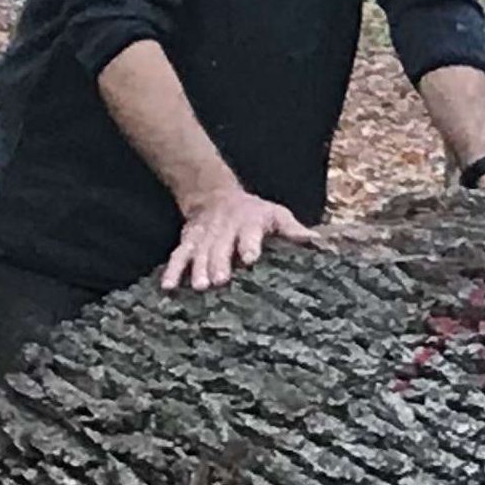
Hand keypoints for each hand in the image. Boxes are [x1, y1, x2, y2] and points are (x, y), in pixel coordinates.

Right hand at [164, 189, 316, 288]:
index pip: (249, 233)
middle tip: (220, 280)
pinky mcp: (188, 243)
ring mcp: (204, 238)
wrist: (215, 196)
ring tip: (200, 287)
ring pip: (200, 253)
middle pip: (221, 247)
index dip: (249, 245)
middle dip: (220, 262)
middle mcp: (225, 230)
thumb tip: (316, 240)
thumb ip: (292, 229)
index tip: (250, 258)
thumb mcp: (276, 214)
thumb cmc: (255, 212)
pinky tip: (168, 288)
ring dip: (199, 270)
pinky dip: (172, 271)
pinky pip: (178, 257)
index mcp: (249, 223)